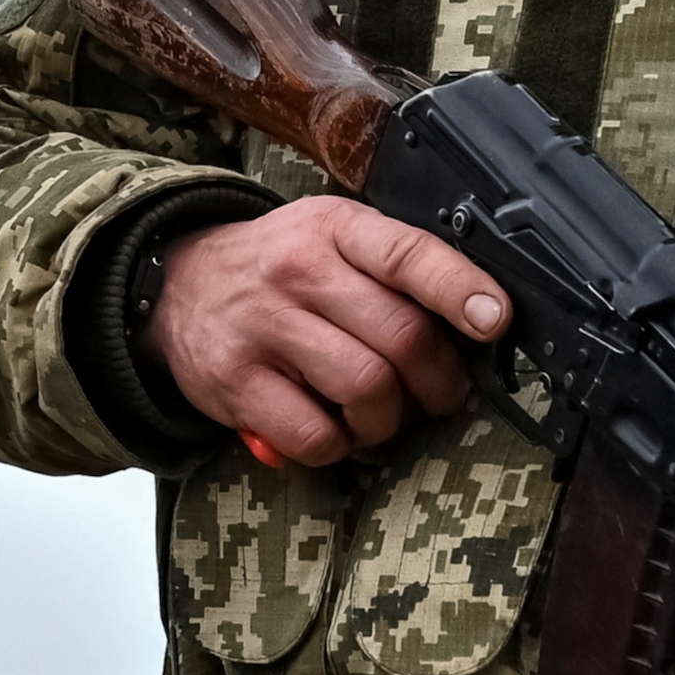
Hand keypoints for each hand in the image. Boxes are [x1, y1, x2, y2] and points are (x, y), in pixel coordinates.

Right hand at [142, 201, 512, 467]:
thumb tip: (479, 324)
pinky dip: (340, 446)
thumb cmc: (279, 268)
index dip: (460, 289)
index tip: (495, 320)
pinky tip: (334, 429)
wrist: (179, 285)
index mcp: (334, 228)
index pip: (408, 254)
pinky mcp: (236, 382)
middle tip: (441, 395)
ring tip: (380, 414)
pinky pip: (316, 434)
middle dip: (439, 381)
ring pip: (367, 390)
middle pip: (402, 337)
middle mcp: (298, 271)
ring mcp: (264, 327)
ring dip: (389, 419)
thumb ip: (396, 267)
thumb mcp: (331, 237)